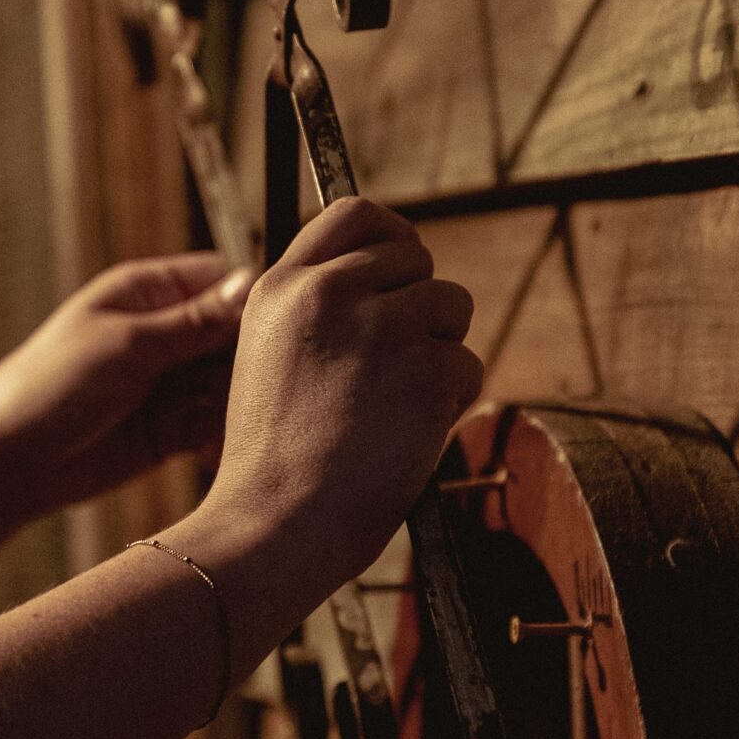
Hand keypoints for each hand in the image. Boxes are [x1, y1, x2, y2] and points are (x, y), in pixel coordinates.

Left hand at [0, 252, 252, 516]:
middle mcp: (163, 334)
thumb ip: (195, 321)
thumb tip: (250, 282)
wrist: (11, 461)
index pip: (221, 282)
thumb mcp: (129, 344)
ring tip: (241, 421)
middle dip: (250, 359)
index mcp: (147, 293)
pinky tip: (216, 449)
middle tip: (259, 384)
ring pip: (229, 383)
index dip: (250, 302)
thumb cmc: (52, 383)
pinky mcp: (169, 429)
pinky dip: (223, 435)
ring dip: (240, 401)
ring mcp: (168, 382)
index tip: (275, 329)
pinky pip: (214, 425)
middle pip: (233, 335)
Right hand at [187, 199, 481, 595]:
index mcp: (281, 286)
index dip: (392, 235)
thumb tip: (391, 279)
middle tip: (396, 367)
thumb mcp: (270, 354)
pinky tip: (408, 434)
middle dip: (421, 307)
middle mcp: (328, 293)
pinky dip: (451, 401)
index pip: (355, 214)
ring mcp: (380, 328)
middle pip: (416, 259)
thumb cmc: (275, 459)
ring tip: (394, 406)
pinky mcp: (424, 370)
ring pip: (451, 306)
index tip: (406, 266)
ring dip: (440, 353)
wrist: (274, 524)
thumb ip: (319, 307)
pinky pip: (468, 365)